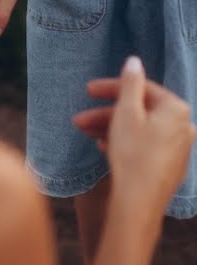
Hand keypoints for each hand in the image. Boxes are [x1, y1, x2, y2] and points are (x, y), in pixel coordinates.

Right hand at [74, 57, 195, 212]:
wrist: (138, 203)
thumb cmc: (132, 154)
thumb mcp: (126, 112)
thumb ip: (130, 83)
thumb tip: (134, 61)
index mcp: (176, 109)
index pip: (141, 88)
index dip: (111, 88)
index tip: (88, 90)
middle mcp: (183, 127)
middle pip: (139, 110)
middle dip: (106, 113)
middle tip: (80, 118)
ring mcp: (177, 149)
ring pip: (139, 129)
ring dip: (110, 127)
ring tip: (85, 132)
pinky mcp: (169, 166)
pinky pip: (144, 145)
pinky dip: (123, 142)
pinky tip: (102, 147)